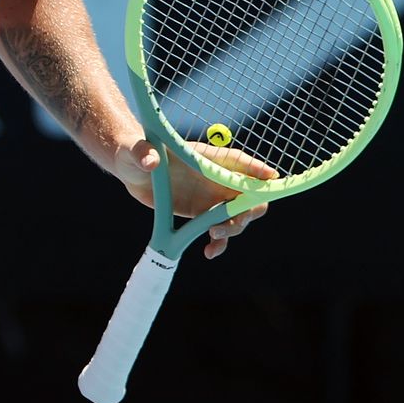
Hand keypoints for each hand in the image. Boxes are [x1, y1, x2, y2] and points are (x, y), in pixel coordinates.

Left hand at [114, 138, 277, 259]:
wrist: (131, 170)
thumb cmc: (137, 152)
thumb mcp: (137, 151)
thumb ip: (144, 153)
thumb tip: (151, 161)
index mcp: (206, 158)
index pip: (238, 162)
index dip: (256, 169)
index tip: (272, 178)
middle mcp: (214, 178)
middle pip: (249, 192)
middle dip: (249, 208)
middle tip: (233, 220)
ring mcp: (210, 198)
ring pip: (238, 216)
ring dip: (233, 229)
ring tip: (213, 236)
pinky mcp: (201, 214)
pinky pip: (219, 231)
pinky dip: (219, 244)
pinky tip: (209, 252)